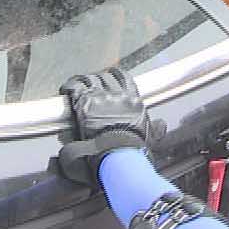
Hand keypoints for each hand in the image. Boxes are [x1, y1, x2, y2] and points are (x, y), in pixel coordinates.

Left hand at [57, 68, 150, 185]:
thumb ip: (156, 128)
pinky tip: (66, 88)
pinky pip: (75, 87)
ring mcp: (100, 96)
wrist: (119, 152)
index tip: (109, 77)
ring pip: (89, 79)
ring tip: (77, 84)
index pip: (123, 77)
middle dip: (97, 79)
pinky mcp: (85, 103)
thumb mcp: (151, 136)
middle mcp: (117, 93)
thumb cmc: (134, 147)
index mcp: (132, 99)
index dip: (114, 75)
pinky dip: (70, 86)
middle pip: (104, 77)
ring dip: (83, 81)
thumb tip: (162, 125)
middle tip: (90, 83)